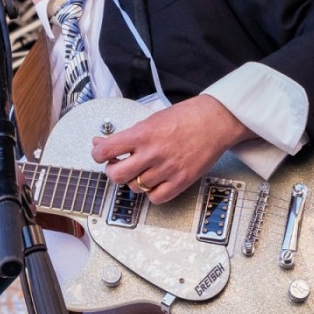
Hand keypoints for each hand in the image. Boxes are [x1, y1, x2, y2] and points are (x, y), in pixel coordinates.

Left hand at [90, 95, 254, 203]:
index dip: (97, 154)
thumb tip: (103, 144)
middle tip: (118, 164)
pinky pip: (156, 197)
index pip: (105, 151)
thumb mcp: (151, 119)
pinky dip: (151, 192)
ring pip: (135, 187)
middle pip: (116, 175)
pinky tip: (154, 181)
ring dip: (134, 180)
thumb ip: (128, 135)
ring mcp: (167, 169)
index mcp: (142, 134)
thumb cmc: (186, 117)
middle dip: (113, 170)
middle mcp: (153, 153)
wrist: (216, 121)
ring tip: (141, 169)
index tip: (99, 153)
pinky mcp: (181, 181)